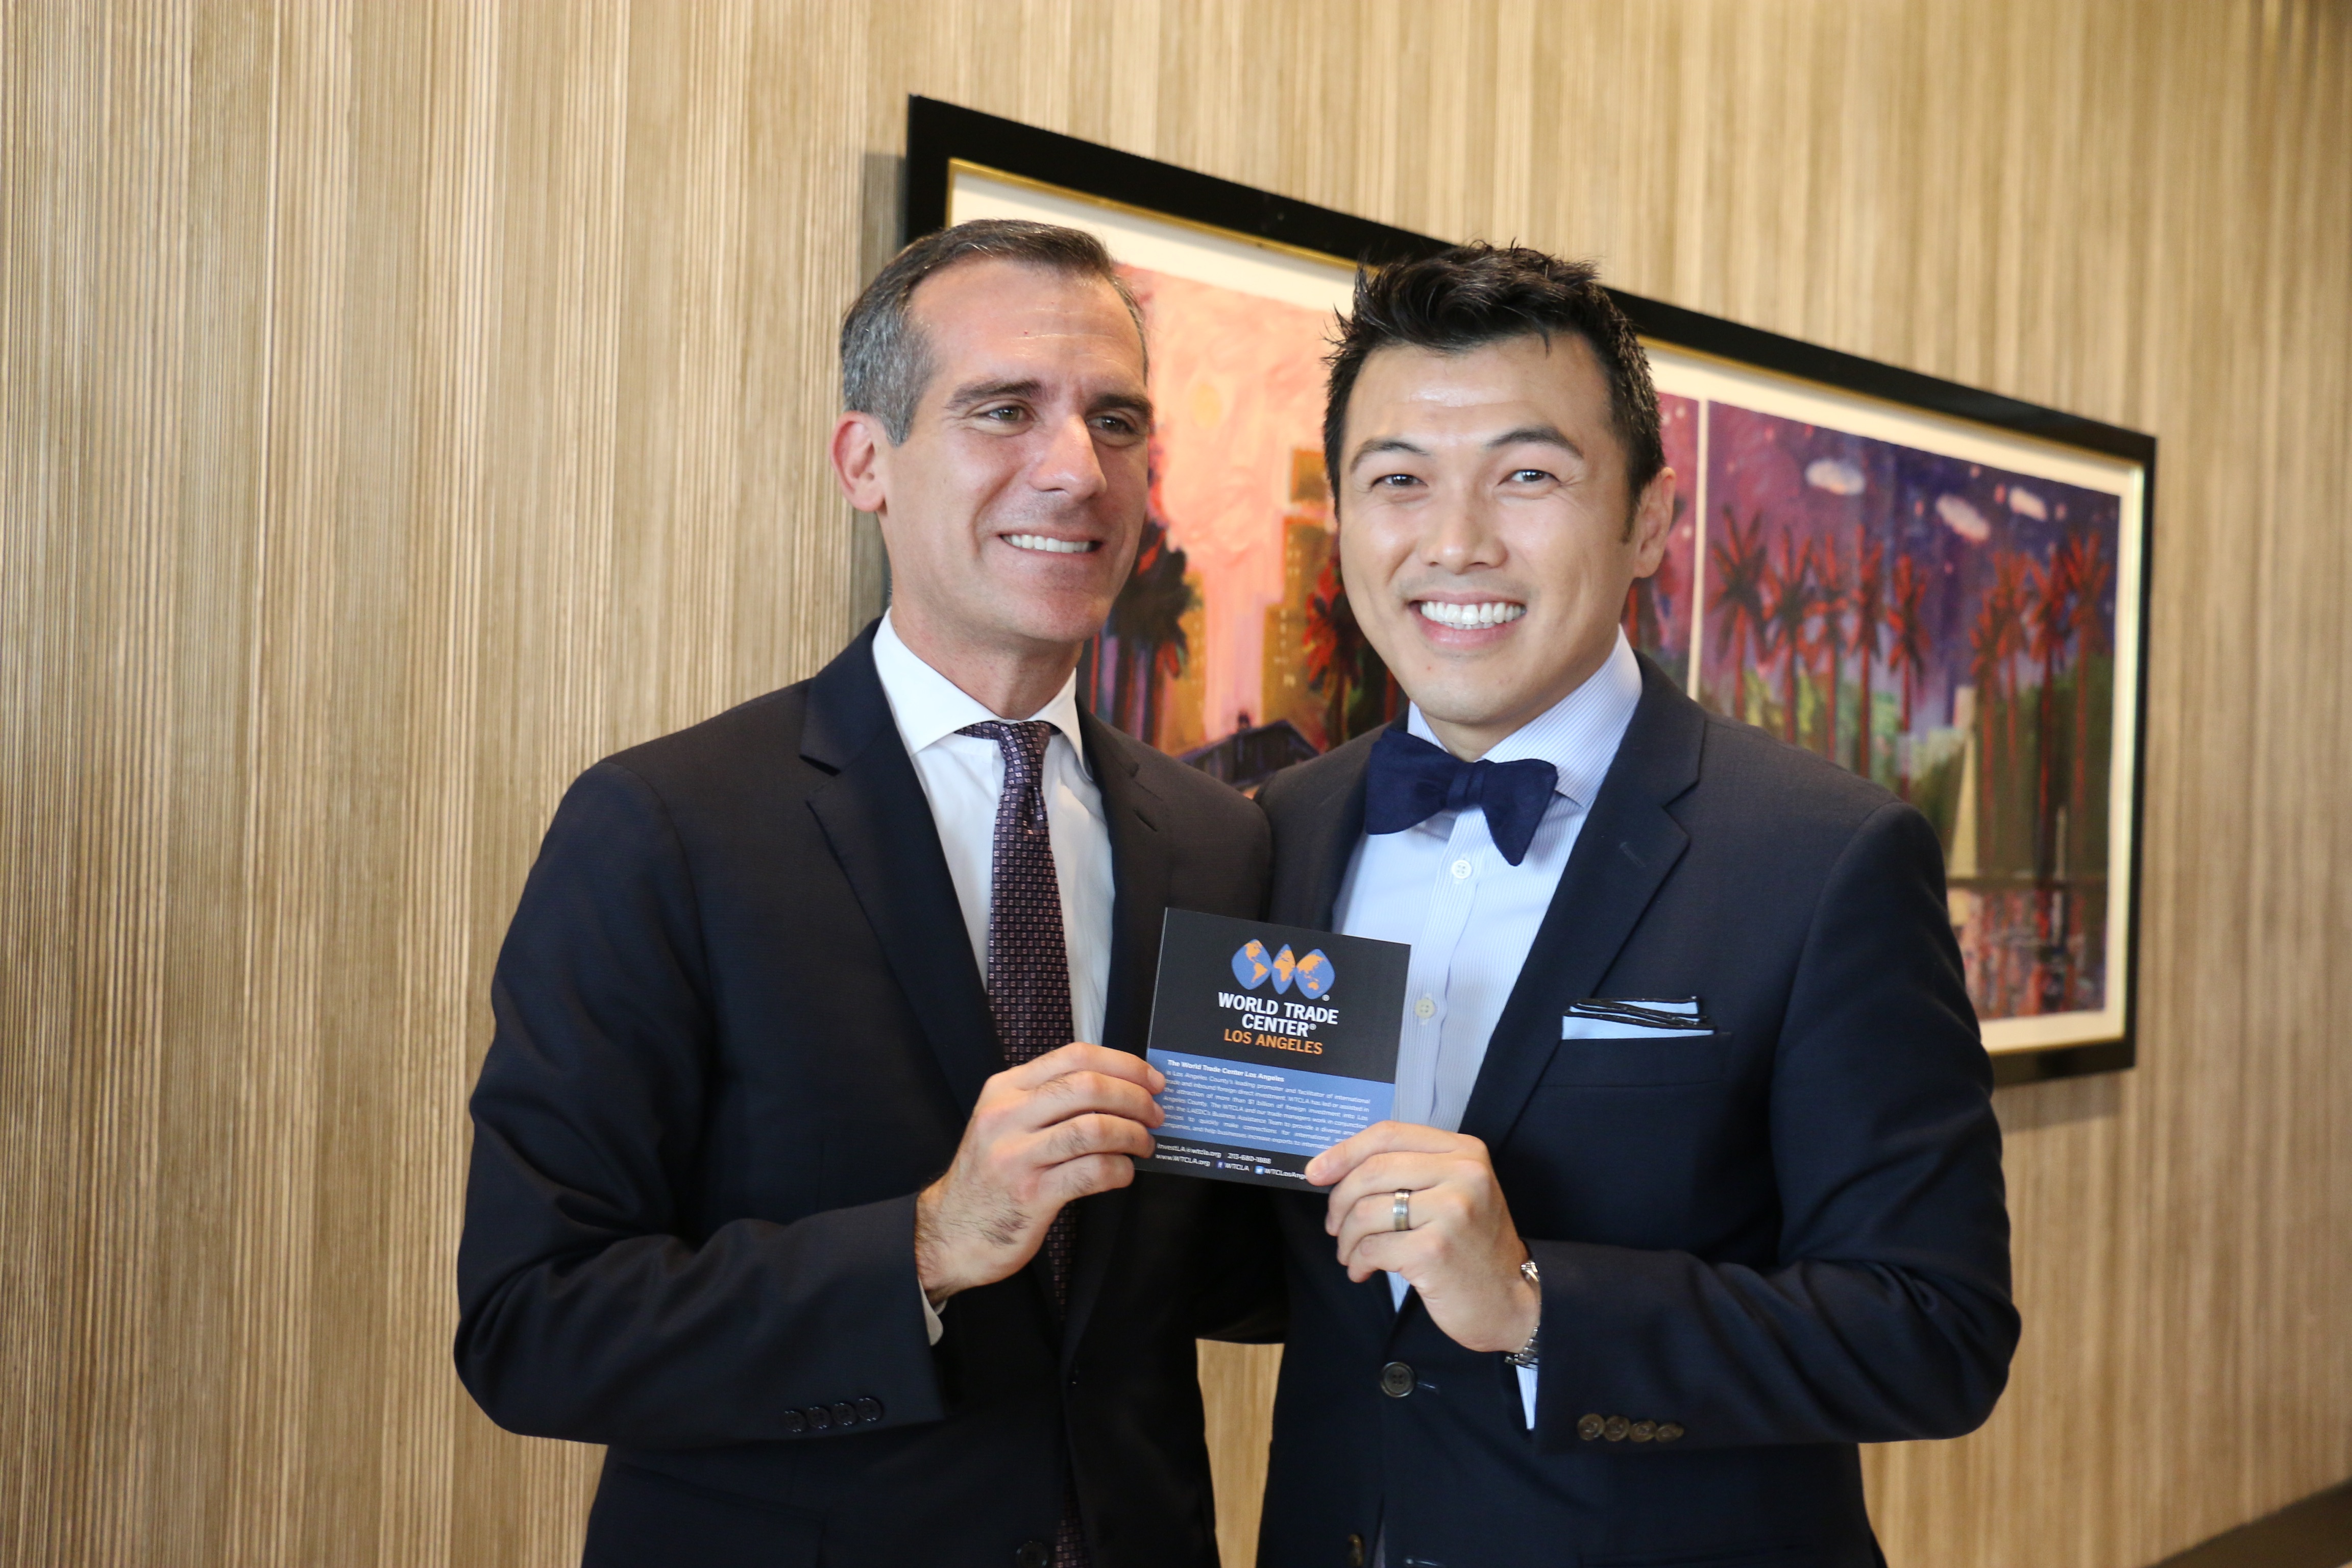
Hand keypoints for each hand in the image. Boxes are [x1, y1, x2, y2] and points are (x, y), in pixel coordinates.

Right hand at [914, 1043, 1164, 1303]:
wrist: (950, 1232)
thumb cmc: (989, 1176)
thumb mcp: (1005, 1122)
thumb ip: (1049, 1100)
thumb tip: (1118, 1087)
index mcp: (1005, 1089)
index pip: (1074, 1055)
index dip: (1123, 1064)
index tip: (1151, 1079)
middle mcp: (1006, 1116)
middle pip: (1089, 1086)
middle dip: (1135, 1098)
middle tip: (1154, 1115)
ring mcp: (1016, 1155)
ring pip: (1095, 1128)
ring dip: (1133, 1134)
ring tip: (1144, 1145)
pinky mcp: (1031, 1195)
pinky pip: (1092, 1171)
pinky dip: (1120, 1169)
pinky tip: (1123, 1173)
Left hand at [1305, 1121, 1539, 1354]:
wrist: (1513, 1302)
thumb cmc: (1473, 1248)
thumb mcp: (1454, 1193)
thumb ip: (1410, 1171)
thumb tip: (1338, 1169)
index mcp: (1464, 1151)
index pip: (1389, 1134)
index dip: (1344, 1151)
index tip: (1316, 1172)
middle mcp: (1463, 1174)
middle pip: (1372, 1171)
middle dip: (1340, 1201)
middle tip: (1335, 1227)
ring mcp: (1451, 1211)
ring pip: (1367, 1211)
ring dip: (1347, 1238)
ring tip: (1352, 1255)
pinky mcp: (1435, 1249)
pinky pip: (1373, 1247)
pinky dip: (1359, 1261)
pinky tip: (1364, 1271)